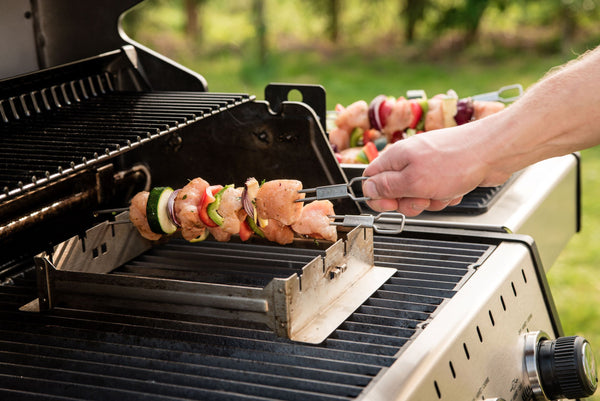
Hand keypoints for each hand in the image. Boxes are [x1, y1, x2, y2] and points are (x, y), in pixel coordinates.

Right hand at [362, 123, 510, 215]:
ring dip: (430, 200)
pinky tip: (455, 189)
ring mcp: (428, 165)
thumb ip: (387, 187)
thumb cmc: (456, 161)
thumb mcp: (413, 181)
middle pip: (395, 191)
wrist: (493, 152)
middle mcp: (410, 159)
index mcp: (396, 157)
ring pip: (417, 194)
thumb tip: (367, 189)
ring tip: (443, 191)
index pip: (371, 179)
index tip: (392, 205)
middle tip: (422, 198)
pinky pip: (436, 192)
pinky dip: (445, 195)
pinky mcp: (445, 171)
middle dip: (408, 202)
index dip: (378, 197)